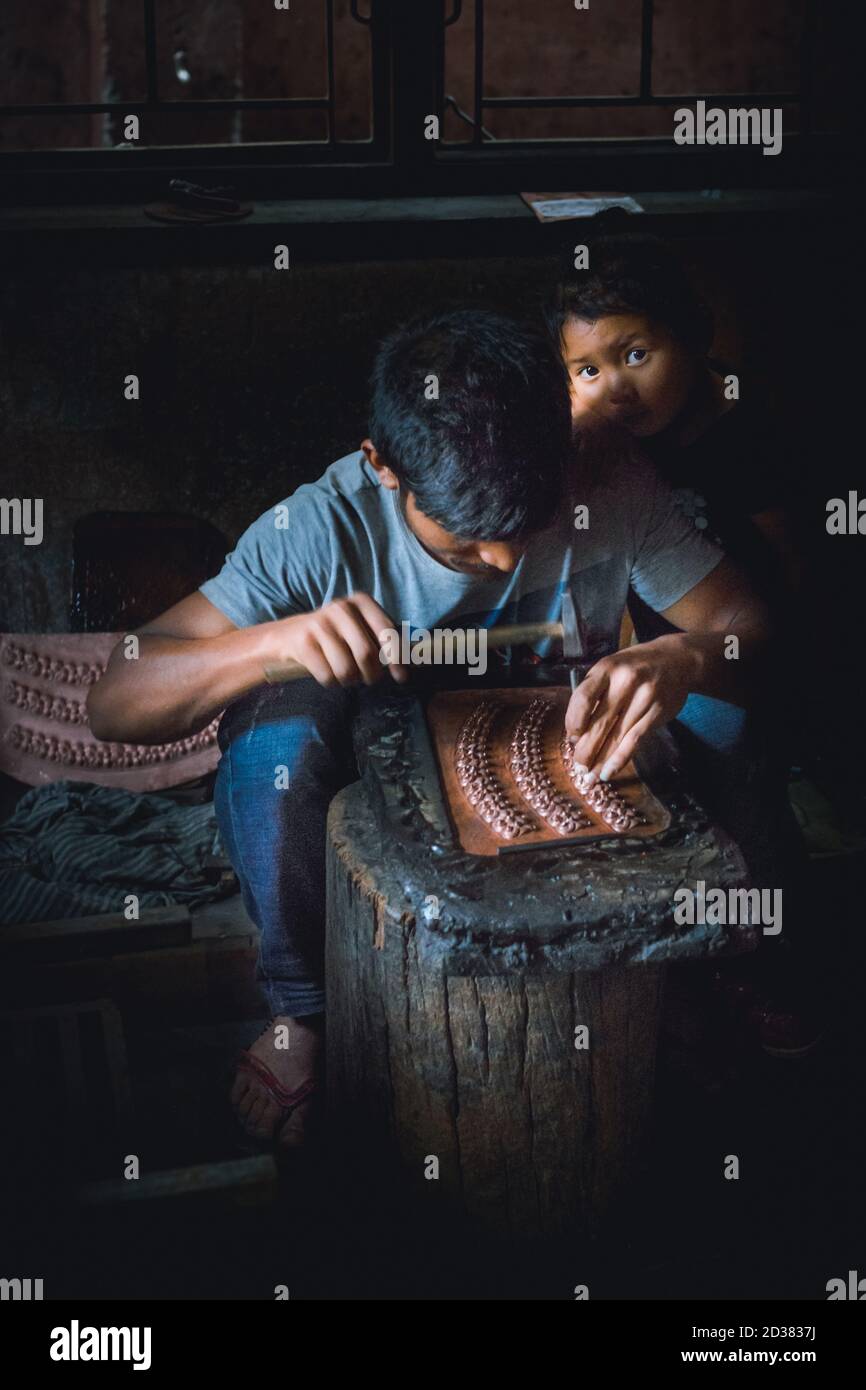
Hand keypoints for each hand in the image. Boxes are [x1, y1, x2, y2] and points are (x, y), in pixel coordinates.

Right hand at [269, 593, 407, 687]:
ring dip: (349, 680)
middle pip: (367, 655)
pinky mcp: (303, 641)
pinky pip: (328, 676)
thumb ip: (388, 642)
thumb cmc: (336, 637)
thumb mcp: (362, 631)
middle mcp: (342, 608)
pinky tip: (327, 672)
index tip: (402, 677)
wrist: (289, 637)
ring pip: (347, 670)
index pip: (387, 631)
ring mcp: (320, 623)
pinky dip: (331, 682)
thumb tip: (418, 661)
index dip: (398, 657)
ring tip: (345, 674)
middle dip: (371, 675)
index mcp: (361, 602)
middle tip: (368, 678)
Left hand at [564, 638, 694, 783]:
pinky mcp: (657, 712)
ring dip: (601, 760)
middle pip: (599, 722)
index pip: (583, 699)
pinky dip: (620, 759)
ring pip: (617, 735)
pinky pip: (634, 740)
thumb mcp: (611, 670)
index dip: (574, 722)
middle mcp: (625, 681)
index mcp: (606, 669)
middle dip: (586, 749)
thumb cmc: (634, 669)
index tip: (572, 738)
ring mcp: (643, 697)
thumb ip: (595, 695)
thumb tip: (578, 735)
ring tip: (590, 777)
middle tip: (578, 767)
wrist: (676, 660)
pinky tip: (609, 772)